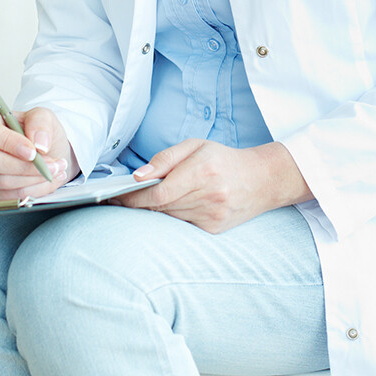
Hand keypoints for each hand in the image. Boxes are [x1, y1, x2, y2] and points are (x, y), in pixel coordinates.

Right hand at [0, 107, 73, 199]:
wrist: (43, 152)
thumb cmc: (37, 131)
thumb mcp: (42, 116)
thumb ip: (40, 122)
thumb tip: (39, 144)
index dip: (7, 143)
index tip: (33, 152)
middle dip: (25, 166)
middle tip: (52, 164)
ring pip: (2, 182)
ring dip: (34, 179)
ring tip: (56, 170)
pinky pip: (9, 196)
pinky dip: (34, 190)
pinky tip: (48, 180)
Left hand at [115, 140, 310, 233]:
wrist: (262, 180)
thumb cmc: (223, 159)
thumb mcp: (195, 146)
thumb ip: (165, 158)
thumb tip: (138, 176)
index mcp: (203, 171)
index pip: (158, 193)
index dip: (132, 198)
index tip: (113, 197)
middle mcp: (209, 196)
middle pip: (160, 207)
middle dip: (137, 203)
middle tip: (118, 199)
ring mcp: (212, 216)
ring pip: (168, 217)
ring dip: (153, 210)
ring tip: (142, 200)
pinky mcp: (213, 229)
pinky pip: (181, 225)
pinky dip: (171, 217)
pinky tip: (170, 207)